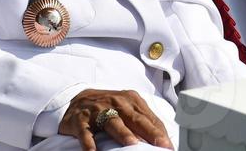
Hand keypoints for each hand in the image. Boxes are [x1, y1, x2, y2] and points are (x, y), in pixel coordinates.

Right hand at [58, 89, 173, 150]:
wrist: (77, 99)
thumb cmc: (108, 107)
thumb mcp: (127, 109)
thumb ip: (142, 121)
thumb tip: (160, 138)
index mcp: (132, 101)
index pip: (149, 118)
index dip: (160, 132)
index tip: (168, 145)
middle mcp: (117, 103)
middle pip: (136, 119)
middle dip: (149, 132)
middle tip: (160, 144)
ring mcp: (98, 110)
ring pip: (113, 122)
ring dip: (123, 134)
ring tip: (132, 144)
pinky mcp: (81, 120)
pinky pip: (85, 132)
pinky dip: (89, 142)